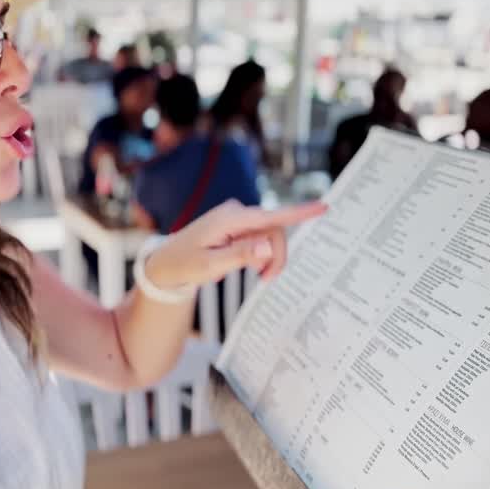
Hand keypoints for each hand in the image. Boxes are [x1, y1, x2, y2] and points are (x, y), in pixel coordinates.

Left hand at [144, 200, 328, 289]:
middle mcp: (236, 213)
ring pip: (270, 236)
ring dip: (270, 257)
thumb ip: (241, 255)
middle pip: (274, 231)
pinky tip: (252, 267)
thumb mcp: (211, 266)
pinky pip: (261, 237)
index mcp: (229, 220)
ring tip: (258, 276)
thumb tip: (268, 247)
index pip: (270, 216)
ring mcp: (238, 218)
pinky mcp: (238, 226)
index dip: (299, 213)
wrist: (165, 263)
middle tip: (266, 280)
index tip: (323, 207)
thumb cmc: (184, 265)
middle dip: (276, 256)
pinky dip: (262, 254)